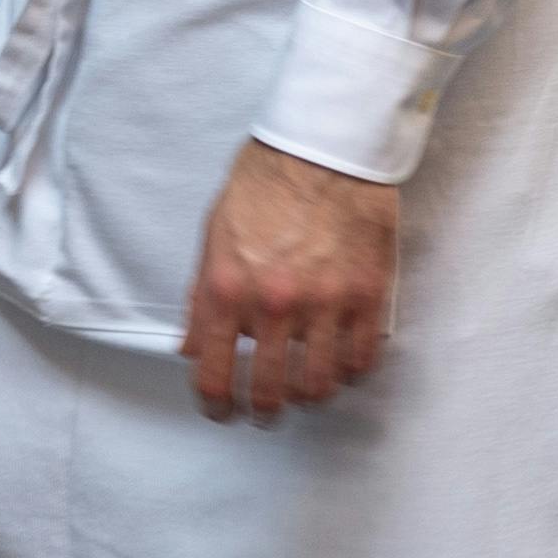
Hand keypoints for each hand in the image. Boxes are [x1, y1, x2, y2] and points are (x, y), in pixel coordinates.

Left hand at [183, 139, 398, 423]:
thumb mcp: (214, 235)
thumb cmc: (267, 181)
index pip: (213, 377)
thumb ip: (201, 298)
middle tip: (268, 410)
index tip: (224, 412)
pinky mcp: (367, 295)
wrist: (324, 145)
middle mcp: (273, 304)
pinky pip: (361, 359)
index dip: (216, 407)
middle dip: (265, 411)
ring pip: (319, 385)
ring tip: (307, 389)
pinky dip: (350, 372)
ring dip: (310, 396)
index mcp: (226, 289)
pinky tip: (342, 364)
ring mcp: (324, 303)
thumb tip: (191, 346)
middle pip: (270, 392)